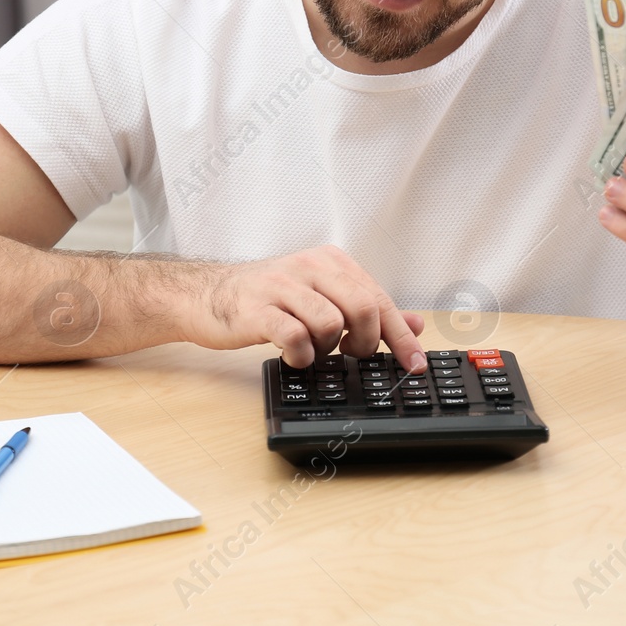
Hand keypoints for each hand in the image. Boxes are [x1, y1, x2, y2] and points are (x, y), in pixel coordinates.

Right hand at [183, 245, 427, 371]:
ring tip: (312, 349)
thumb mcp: (322, 297)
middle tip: (350, 354)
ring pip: (331, 323)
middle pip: (362, 307)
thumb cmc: (268, 300)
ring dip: (327, 349)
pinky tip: (293, 355)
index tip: (414, 364)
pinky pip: (295, 337)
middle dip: (365, 342)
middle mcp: (309, 267)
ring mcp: (282, 287)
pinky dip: (302, 355)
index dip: (401, 336)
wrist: (209, 296)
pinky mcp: (258, 310)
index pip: (378, 298)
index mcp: (330, 261)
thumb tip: (415, 324)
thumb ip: (367, 309)